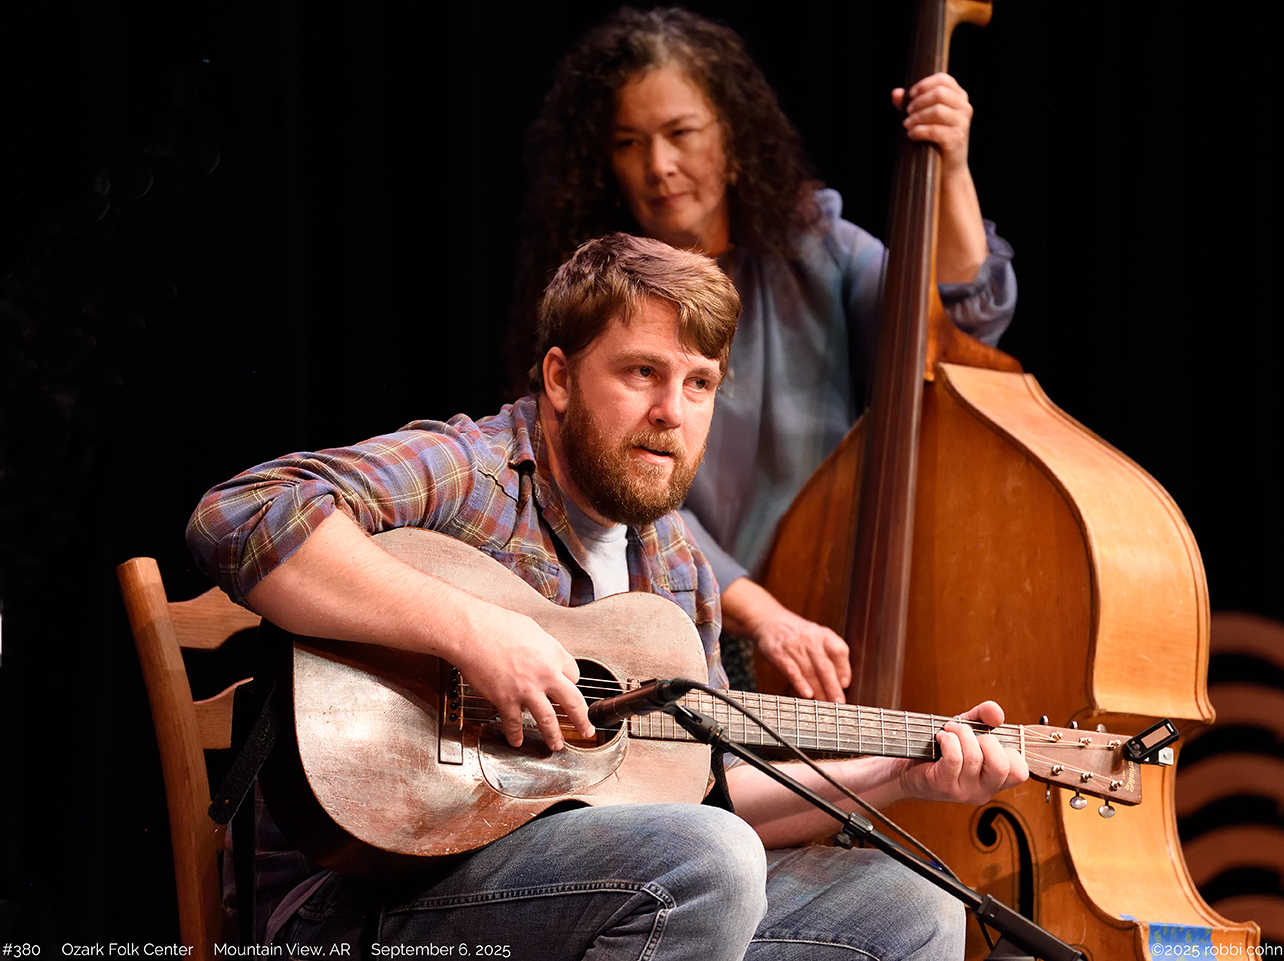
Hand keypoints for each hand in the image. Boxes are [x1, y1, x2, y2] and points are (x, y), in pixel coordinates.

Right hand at [454, 604, 593, 750]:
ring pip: (548, 720)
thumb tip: (543, 654)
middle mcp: (545, 674)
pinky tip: (517, 740)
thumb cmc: (496, 624)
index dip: (572, 682)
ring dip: (553, 736)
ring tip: (556, 744)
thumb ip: (542, 646)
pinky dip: (515, 734)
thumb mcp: (531, 628)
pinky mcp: (506, 700)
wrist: (472, 632)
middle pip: (573, 702)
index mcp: (553, 654)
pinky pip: (514, 723)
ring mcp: (527, 690)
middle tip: (586, 730)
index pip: (574, 675)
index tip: (569, 688)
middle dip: (582, 720)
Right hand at [721, 578, 850, 701]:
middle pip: (825, 666)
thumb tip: (840, 682)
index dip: (844, 668)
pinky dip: (800, 683)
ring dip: (819, 690)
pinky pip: (792, 671)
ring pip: (810, 672)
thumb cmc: (795, 633)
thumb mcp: (816, 635)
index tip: (845, 684)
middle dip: (833, 687)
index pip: (839, 651)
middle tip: (839, 702)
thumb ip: (828, 655)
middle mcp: (810, 639)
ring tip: (825, 704)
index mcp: (823, 634)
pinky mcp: (778, 654)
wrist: (767, 619)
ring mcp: (794, 646)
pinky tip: (807, 694)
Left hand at [892, 72, 972, 174]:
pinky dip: (919, 131)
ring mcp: (962, 123)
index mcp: (959, 97)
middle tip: (907, 112)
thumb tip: (895, 93)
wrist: (947, 167)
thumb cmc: (935, 139)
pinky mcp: (956, 139)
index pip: (943, 79)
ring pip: (937, 111)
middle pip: (940, 93)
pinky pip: (935, 130)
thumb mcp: (923, 118)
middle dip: (919, 102)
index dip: (924, 84)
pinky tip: (911, 134)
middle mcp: (964, 107)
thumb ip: (910, 103)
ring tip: (907, 124)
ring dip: (917, 117)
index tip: (911, 95)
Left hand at [899, 700, 1027, 804]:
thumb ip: (985, 716)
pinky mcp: (945, 786)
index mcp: (997, 780)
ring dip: (960, 734)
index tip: (989, 740)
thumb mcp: (970, 729)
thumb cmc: (945, 748)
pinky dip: (948, 740)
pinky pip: (954, 758)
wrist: (910, 767)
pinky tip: (941, 737)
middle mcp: (985, 790)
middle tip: (969, 734)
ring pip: (974, 757)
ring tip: (949, 730)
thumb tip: (996, 714)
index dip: (1010, 751)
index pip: (1020, 772)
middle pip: (1001, 765)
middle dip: (986, 740)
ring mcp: (965, 791)